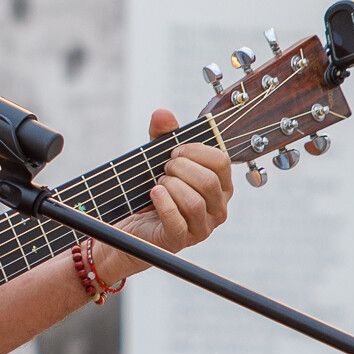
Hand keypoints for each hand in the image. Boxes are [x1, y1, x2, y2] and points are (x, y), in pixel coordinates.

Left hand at [98, 107, 233, 279]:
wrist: (132, 225)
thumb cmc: (154, 190)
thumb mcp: (159, 159)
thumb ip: (162, 135)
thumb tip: (162, 113)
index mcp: (220, 186)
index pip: (222, 162)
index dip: (196, 151)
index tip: (174, 150)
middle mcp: (218, 208)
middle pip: (208, 181)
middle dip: (180, 168)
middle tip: (164, 168)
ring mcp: (203, 227)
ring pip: (195, 202)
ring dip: (171, 186)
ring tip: (158, 183)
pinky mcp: (182, 240)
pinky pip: (178, 220)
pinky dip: (164, 203)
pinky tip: (154, 193)